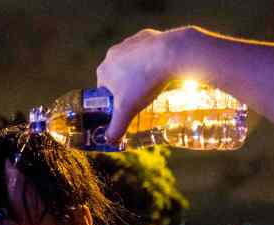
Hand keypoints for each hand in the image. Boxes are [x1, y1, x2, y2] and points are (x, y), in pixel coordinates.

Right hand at [97, 28, 192, 143]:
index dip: (115, 102)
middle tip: (142, 99)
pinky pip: (146, 52)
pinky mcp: (146, 36)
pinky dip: (152, 61)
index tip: (127, 108)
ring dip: (139, 74)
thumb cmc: (144, 82)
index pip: (104, 92)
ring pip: (132, 64)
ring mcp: (129, 43)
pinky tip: (162, 70)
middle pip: (118, 77)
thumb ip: (116, 128)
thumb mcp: (127, 111)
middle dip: (127, 88)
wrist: (170, 54)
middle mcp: (112, 54)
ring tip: (153, 85)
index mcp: (103, 71)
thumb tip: (109, 141)